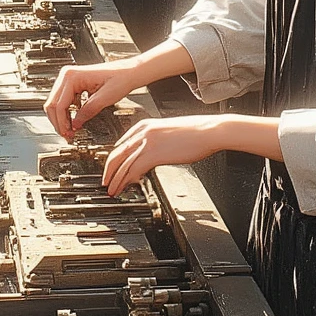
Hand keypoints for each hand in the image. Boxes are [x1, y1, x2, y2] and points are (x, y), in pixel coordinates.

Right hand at [45, 59, 140, 139]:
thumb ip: (87, 112)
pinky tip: (74, 120)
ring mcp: (69, 78)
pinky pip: (64, 100)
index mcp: (72, 76)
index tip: (68, 134)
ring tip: (70, 131)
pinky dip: (67, 112)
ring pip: (56, 103)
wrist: (128, 72)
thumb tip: (75, 125)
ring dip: (61, 118)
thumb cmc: (120, 79)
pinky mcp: (74, 83)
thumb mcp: (104, 99)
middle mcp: (67, 75)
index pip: (59, 105)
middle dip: (58, 122)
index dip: (62, 123)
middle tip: (67, 135)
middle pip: (52, 104)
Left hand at [102, 116, 221, 195]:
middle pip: (116, 153)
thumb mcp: (168, 132)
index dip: (114, 159)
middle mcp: (142, 132)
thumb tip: (150, 155)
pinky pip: (133, 169)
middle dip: (109, 171)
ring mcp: (146, 142)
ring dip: (115, 179)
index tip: (112, 169)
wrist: (209, 130)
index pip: (121, 143)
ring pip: (122, 164)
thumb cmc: (196, 132)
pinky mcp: (154, 153)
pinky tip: (124, 187)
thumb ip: (155, 142)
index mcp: (145, 125)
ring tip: (112, 189)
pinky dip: (125, 180)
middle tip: (106, 182)